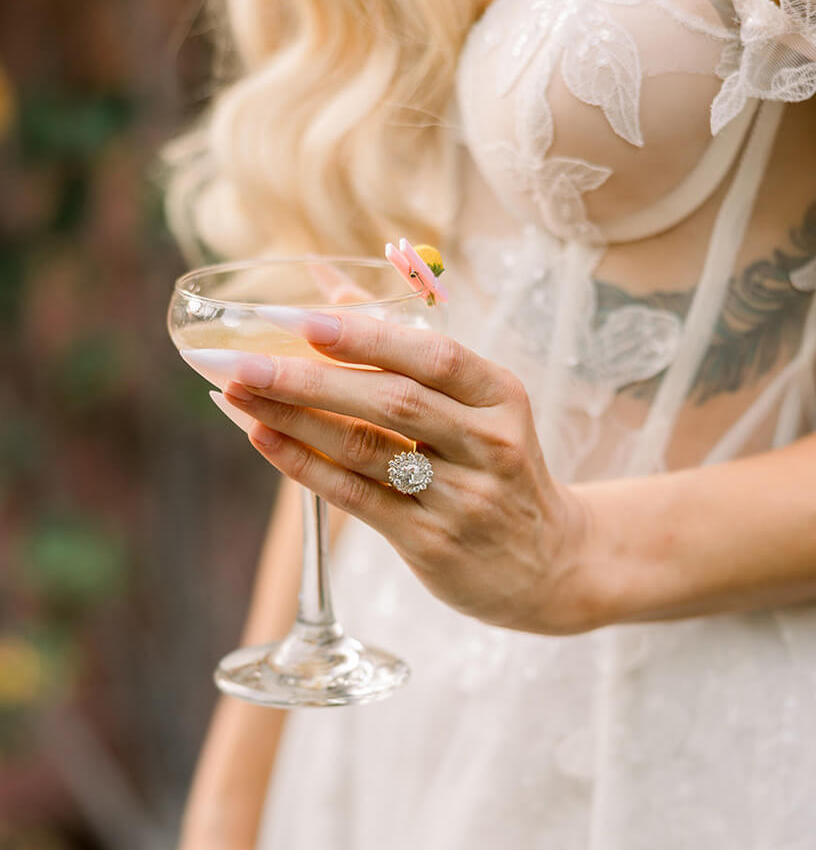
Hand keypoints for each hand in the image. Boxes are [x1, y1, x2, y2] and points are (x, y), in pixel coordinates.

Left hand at [186, 313, 596, 634]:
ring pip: (365, 450)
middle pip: (391, 402)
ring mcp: (462, 498)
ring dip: (292, 418)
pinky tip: (262, 436)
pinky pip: (356, 497)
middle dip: (307, 377)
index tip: (297, 317)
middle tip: (239, 358)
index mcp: (501, 396)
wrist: (548, 564)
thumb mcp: (475, 403)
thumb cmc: (496, 466)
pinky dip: (303, 465)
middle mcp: (489, 445)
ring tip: (234, 390)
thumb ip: (403, 346)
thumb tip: (328, 285)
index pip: (432, 355)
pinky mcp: (432, 543)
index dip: (364, 335)